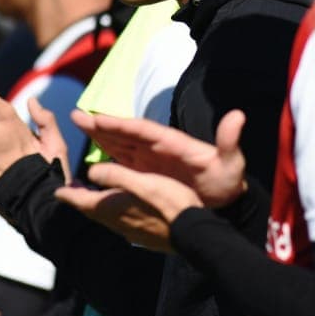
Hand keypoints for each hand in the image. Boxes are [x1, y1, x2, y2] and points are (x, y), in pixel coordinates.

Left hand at [54, 172, 178, 251]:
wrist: (192, 232)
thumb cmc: (168, 203)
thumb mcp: (141, 181)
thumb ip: (115, 174)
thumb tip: (91, 170)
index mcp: (113, 207)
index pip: (82, 202)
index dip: (68, 195)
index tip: (57, 191)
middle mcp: (117, 222)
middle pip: (91, 210)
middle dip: (79, 199)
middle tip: (72, 189)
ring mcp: (130, 231)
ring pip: (105, 217)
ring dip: (95, 205)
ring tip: (92, 195)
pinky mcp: (142, 235)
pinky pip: (118, 221)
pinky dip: (111, 211)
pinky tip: (119, 207)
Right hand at [72, 110, 246, 207]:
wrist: (228, 199)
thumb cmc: (228, 181)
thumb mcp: (232, 162)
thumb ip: (230, 142)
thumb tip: (238, 116)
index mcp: (173, 142)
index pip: (142, 129)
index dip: (121, 124)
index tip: (99, 119)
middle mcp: (159, 147)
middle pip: (126, 132)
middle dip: (102, 125)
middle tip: (76, 117)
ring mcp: (152, 158)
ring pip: (121, 144)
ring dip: (101, 135)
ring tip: (78, 124)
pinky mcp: (149, 171)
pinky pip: (124, 160)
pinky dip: (108, 154)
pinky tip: (94, 153)